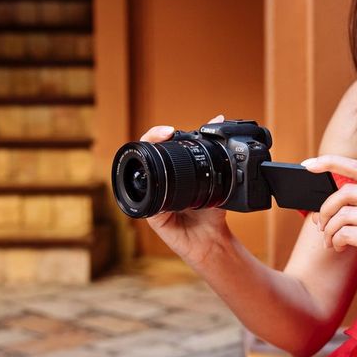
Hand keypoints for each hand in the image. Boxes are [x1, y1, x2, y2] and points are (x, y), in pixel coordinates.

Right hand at [139, 114, 229, 264]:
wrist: (213, 238)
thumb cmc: (212, 210)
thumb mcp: (217, 177)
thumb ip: (215, 152)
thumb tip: (218, 118)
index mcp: (170, 173)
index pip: (155, 146)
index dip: (156, 134)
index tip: (169, 130)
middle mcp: (158, 183)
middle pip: (143, 156)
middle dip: (150, 140)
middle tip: (165, 133)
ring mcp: (152, 197)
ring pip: (138, 174)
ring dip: (143, 160)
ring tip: (158, 149)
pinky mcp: (152, 215)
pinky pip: (143, 201)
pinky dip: (144, 191)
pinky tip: (148, 180)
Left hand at [302, 155, 356, 302]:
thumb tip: (331, 203)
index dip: (331, 162)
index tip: (308, 165)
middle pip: (346, 192)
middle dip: (326, 209)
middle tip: (320, 224)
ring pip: (343, 216)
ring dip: (329, 230)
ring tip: (330, 241)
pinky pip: (346, 234)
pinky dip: (336, 241)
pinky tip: (338, 247)